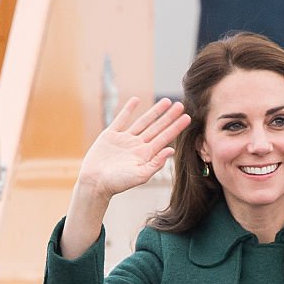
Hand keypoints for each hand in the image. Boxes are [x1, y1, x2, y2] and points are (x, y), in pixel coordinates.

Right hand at [76, 96, 190, 201]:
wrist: (96, 182)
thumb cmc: (118, 183)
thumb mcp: (141, 175)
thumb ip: (156, 163)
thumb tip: (171, 151)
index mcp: (147, 155)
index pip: (165, 138)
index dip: (176, 128)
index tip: (187, 118)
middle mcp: (138, 146)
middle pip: (157, 128)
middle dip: (169, 117)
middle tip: (181, 105)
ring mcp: (125, 139)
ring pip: (143, 121)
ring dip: (155, 112)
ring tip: (166, 101)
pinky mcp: (111, 135)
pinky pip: (121, 119)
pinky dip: (128, 109)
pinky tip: (136, 100)